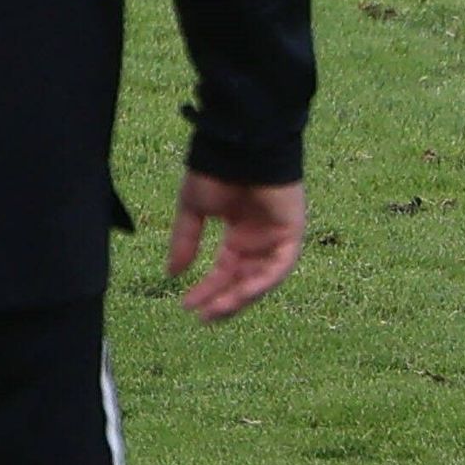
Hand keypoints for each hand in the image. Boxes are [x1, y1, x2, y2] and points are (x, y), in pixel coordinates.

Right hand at [163, 171, 300, 319]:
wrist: (237, 147)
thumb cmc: (215, 171)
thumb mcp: (193, 211)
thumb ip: (185, 243)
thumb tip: (172, 274)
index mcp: (240, 234)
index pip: (226, 270)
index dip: (208, 289)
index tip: (187, 306)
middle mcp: (260, 239)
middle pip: (245, 280)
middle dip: (225, 300)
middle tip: (204, 318)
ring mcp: (277, 237)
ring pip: (262, 278)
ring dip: (241, 297)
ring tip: (217, 311)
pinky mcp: (291, 233)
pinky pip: (279, 266)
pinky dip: (261, 281)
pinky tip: (240, 292)